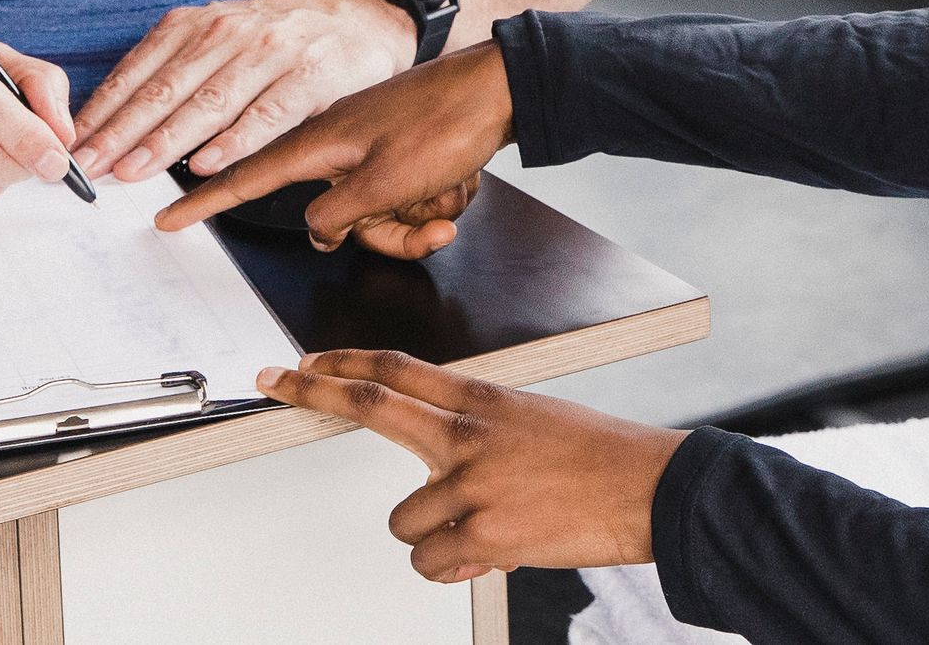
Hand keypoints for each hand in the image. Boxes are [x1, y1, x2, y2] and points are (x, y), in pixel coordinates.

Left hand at [73, 0, 417, 183]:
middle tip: (89, 167)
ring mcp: (271, 52)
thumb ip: (176, 68)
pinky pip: (266, 114)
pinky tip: (204, 164)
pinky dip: (233, 140)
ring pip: (208, 102)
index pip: (139, 70)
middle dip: (121, 132)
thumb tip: (115, 122)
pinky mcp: (310, 76)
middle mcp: (228, 32)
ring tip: (132, 171)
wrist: (361, 8)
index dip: (104, 111)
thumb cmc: (280, 33)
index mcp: (198, 23)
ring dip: (164, 141)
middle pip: (165, 89)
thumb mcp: (220, 33)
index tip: (74, 145)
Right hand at [157, 41, 514, 255]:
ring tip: (453, 191)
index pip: (247, 178)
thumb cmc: (444, 123)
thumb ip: (337, 214)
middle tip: (431, 215)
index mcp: (321, 143)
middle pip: (340, 218)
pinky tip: (461, 180)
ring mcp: (374, 147)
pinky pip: (407, 198)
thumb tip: (317, 230)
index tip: (167, 216)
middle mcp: (341, 144)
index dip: (206, 201)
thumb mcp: (383, 183)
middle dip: (390, 229)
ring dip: (421, 214)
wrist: (503, 86)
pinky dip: (436, 198)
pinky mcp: (403, 150)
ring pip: (379, 214)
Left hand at [260, 351, 682, 580]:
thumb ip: (478, 438)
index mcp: (485, 401)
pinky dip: (451, 568)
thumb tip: (437, 471)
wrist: (651, 488)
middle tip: (276, 384)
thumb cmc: (600, 458)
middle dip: (314, 391)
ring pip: (402, 520)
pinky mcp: (485, 533)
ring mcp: (475, 484)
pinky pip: (431, 561)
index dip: (346, 361)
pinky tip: (486, 556)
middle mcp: (471, 435)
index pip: (399, 370)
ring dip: (429, 536)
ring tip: (476, 532)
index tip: (307, 360)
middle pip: (372, 404)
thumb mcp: (534, 421)